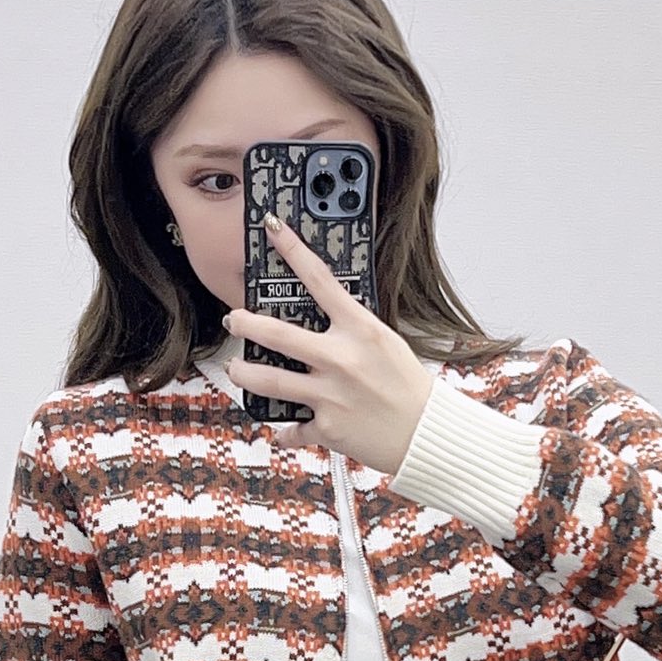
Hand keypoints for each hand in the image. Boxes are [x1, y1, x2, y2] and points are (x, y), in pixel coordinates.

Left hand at [223, 211, 433, 476]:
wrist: (427, 432)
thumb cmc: (408, 386)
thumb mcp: (384, 343)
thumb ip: (351, 330)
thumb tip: (321, 320)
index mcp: (360, 330)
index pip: (321, 281)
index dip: (293, 250)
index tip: (272, 228)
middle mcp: (341, 359)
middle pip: (278, 334)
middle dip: (246, 324)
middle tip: (234, 319)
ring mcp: (330, 394)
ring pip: (270, 381)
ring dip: (244, 374)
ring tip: (236, 369)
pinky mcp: (327, 427)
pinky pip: (294, 426)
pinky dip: (286, 428)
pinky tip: (282, 425)